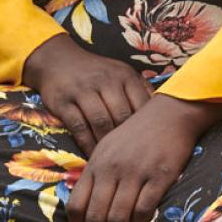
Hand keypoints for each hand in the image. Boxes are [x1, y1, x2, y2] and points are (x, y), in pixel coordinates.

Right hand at [24, 36, 151, 153]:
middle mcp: (106, 81)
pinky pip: (79, 128)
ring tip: (115, 162)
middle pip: (123, 116)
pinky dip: (87, 145)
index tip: (152, 146)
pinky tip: (93, 157)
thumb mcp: (121, 73)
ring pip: (101, 122)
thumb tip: (164, 114)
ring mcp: (83, 91)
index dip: (148, 128)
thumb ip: (140, 91)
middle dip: (129, 140)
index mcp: (125, 76)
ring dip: (108, 144)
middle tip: (134, 160)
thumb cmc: (97, 72)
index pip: (142, 105)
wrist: (57, 60)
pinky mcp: (64, 102)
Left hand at [62, 94, 221, 221]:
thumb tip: (87, 206)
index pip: (75, 207)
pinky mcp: (159, 177)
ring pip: (117, 219)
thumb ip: (96, 175)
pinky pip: (143, 211)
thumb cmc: (137, 134)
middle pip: (95, 218)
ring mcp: (134, 174)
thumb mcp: (107, 150)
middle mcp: (111, 170)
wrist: (169, 115)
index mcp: (95, 165)